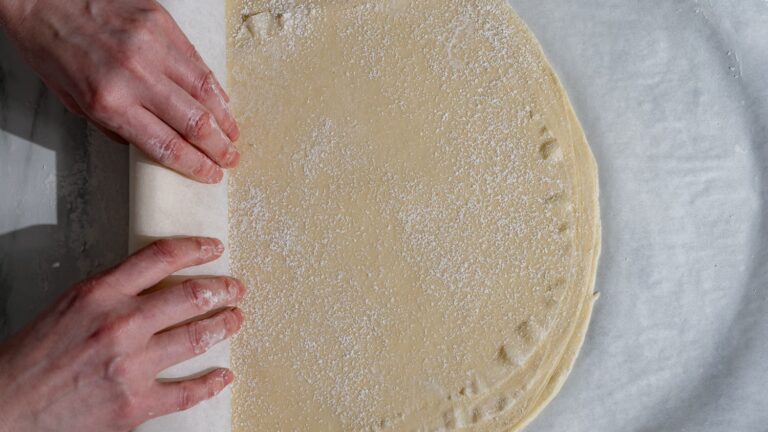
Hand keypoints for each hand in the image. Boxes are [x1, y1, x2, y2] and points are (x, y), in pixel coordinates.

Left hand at [0, 0, 239, 182]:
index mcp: (109, 102)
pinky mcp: (161, 23)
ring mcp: (152, 46)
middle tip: (230, 158)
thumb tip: (154, 140)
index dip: (196, 165)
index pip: (168, 145)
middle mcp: (135, 75)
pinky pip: (197, 61)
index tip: (210, 174)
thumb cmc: (51, 48)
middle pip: (195, 123)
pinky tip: (221, 101)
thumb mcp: (73, 101)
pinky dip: (214, 86)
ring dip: (224, 119)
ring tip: (232, 134)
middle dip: (218, 148)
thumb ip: (115, 125)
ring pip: (205, 92)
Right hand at [0, 238, 244, 431]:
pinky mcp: (135, 404)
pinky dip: (211, 382)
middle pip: (190, 296)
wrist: (7, 407)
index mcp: (100, 294)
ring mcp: (130, 366)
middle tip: (236, 288)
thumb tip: (159, 281)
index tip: (214, 248)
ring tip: (236, 319)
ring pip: (197, 338)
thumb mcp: (71, 305)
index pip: (161, 257)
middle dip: (223, 289)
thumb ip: (114, 291)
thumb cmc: (34, 357)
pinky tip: (223, 374)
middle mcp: (119, 325)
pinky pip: (187, 391)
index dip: (196, 248)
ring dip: (224, 326)